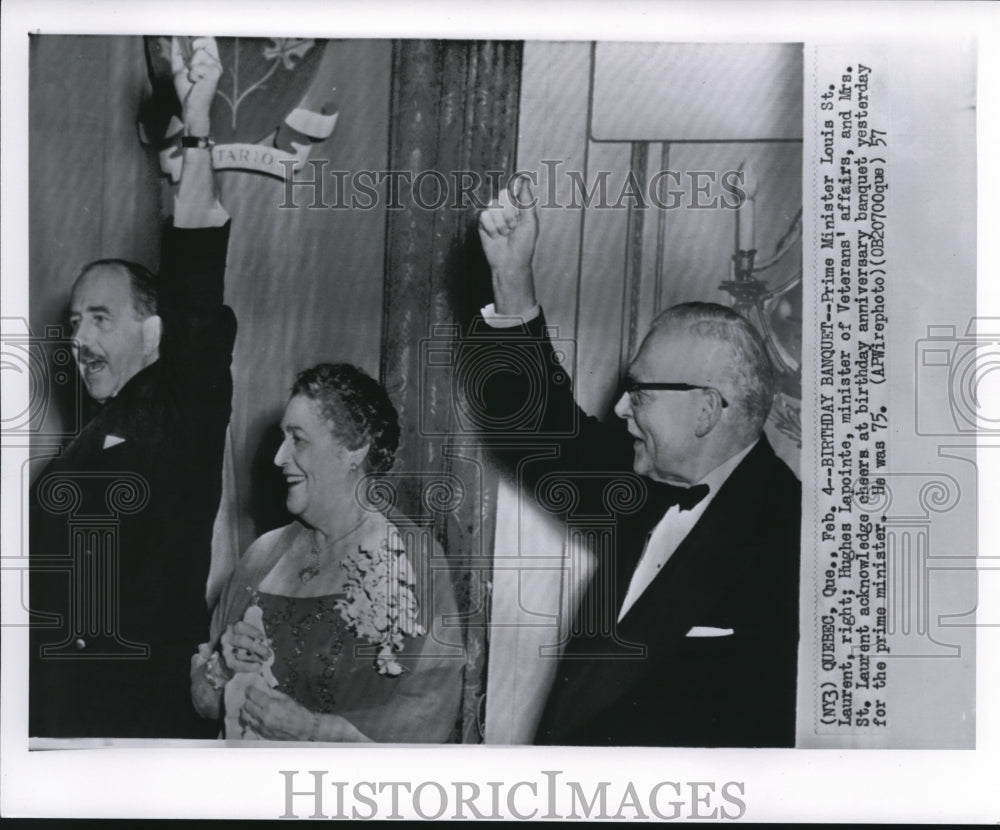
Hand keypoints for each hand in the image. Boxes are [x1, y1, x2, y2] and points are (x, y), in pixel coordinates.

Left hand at [170, 36, 221, 134]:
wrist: (191, 107)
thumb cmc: (187, 90)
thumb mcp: (179, 67)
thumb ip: (178, 52)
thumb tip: (175, 37)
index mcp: (209, 59)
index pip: (209, 39)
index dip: (199, 36)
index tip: (189, 42)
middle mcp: (216, 62)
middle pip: (205, 41)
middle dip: (194, 47)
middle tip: (190, 63)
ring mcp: (217, 68)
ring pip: (199, 53)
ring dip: (191, 66)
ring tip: (193, 77)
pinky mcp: (215, 74)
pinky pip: (197, 65)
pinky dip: (192, 74)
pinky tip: (196, 82)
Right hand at [220, 620, 271, 673]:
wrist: (226, 660)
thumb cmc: (241, 645)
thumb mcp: (248, 638)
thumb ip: (258, 639)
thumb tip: (269, 641)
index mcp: (232, 629)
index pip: (240, 627)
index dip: (253, 632)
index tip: (263, 638)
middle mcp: (227, 638)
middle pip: (242, 641)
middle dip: (258, 647)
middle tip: (268, 654)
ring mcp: (225, 650)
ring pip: (240, 653)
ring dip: (255, 657)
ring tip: (264, 660)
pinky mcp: (226, 662)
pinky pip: (238, 665)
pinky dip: (250, 666)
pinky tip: (258, 666)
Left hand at [241, 683, 314, 740]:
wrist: (305, 729)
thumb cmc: (298, 712)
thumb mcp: (286, 698)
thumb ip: (271, 693)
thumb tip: (261, 687)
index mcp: (270, 705)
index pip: (252, 695)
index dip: (250, 689)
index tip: (251, 688)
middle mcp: (264, 717)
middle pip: (246, 706)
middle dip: (248, 700)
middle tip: (252, 697)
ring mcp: (262, 727)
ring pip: (245, 717)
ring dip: (247, 710)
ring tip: (252, 707)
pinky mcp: (262, 734)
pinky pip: (250, 725)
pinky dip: (250, 719)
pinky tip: (255, 716)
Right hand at [478, 175, 538, 315]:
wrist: (510, 263)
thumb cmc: (524, 245)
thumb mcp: (530, 221)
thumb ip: (526, 199)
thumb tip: (524, 179)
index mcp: (520, 207)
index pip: (514, 190)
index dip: (515, 199)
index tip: (519, 212)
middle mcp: (507, 209)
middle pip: (503, 196)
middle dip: (509, 214)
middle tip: (513, 227)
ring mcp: (494, 215)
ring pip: (493, 206)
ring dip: (500, 223)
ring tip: (505, 234)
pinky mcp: (483, 224)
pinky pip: (484, 216)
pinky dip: (491, 228)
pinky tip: (495, 236)